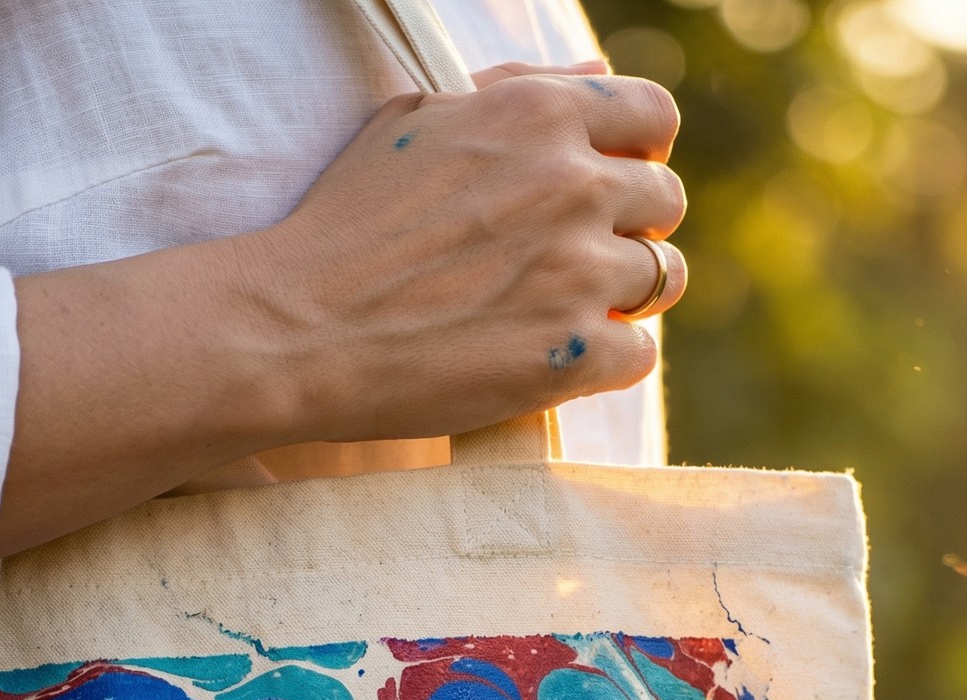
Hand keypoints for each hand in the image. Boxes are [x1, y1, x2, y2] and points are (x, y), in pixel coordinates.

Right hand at [249, 66, 686, 442]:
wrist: (300, 326)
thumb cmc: (349, 223)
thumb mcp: (421, 121)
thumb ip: (520, 93)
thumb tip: (596, 75)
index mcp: (541, 114)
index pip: (653, 115)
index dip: (639, 152)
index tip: (610, 185)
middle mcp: (574, 184)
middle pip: (666, 199)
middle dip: (630, 226)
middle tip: (573, 258)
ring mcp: (581, 273)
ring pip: (663, 277)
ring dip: (624, 295)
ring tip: (561, 309)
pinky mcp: (576, 354)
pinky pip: (640, 353)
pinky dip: (607, 358)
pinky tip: (556, 356)